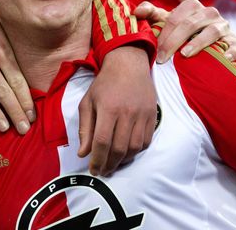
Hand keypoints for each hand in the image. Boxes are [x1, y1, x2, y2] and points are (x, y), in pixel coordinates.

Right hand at [0, 0, 33, 133]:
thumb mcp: (4, 31)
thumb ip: (12, 54)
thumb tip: (25, 79)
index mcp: (2, 51)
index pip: (18, 83)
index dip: (26, 102)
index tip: (33, 116)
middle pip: (3, 93)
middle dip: (15, 114)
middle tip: (23, 130)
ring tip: (4, 128)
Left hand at [78, 46, 155, 175]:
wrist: (128, 65)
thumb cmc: (104, 84)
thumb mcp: (87, 102)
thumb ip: (85, 129)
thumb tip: (83, 153)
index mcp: (108, 108)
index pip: (102, 142)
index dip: (97, 160)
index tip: (94, 170)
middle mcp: (127, 113)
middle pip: (119, 148)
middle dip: (110, 164)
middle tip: (103, 170)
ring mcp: (142, 114)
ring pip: (134, 148)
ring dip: (123, 160)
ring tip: (114, 163)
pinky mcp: (152, 115)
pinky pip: (146, 141)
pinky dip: (136, 151)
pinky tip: (127, 152)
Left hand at [134, 0, 235, 62]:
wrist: (207, 42)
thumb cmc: (182, 31)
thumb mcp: (167, 21)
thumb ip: (152, 14)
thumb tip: (136, 12)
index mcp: (193, 6)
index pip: (176, 17)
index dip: (164, 33)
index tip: (156, 50)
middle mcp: (210, 13)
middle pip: (191, 24)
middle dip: (175, 41)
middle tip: (163, 58)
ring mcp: (224, 27)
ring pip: (213, 31)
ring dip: (199, 43)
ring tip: (186, 55)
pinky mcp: (234, 41)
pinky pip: (235, 45)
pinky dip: (231, 50)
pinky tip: (224, 58)